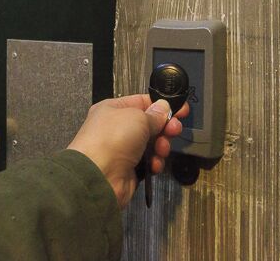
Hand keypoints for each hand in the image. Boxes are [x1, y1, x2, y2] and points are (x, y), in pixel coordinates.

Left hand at [67, 94, 188, 207]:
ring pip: (152, 144)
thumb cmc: (112, 139)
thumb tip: (163, 107)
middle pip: (150, 124)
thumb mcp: (137, 118)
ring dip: (161, 146)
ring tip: (161, 149)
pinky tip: (154, 164)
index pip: (142, 102)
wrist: (98, 177)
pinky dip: (154, 163)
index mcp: (114, 109)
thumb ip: (154, 114)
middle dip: (165, 127)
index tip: (181, 109)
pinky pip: (149, 162)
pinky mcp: (129, 169)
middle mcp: (118, 128)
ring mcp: (123, 149)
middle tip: (174, 130)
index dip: (163, 105)